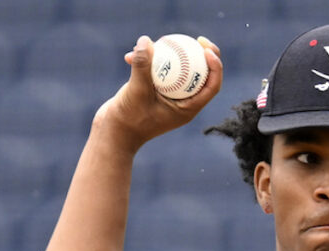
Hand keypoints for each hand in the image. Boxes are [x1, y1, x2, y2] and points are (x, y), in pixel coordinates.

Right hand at [94, 35, 222, 151]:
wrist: (113, 134)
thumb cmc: (128, 119)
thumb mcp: (136, 91)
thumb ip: (143, 66)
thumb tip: (146, 40)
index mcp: (189, 108)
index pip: (211, 86)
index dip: (215, 67)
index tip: (207, 50)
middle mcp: (183, 103)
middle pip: (201, 76)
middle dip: (202, 56)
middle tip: (198, 39)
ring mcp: (169, 97)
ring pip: (178, 72)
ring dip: (170, 56)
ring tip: (160, 40)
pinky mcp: (154, 92)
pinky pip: (158, 73)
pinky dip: (148, 63)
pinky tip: (130, 55)